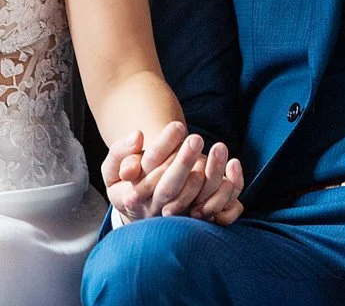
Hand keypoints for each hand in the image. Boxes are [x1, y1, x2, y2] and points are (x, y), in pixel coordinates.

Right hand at [102, 122, 243, 223]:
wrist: (140, 208)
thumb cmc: (125, 181)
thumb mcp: (112, 168)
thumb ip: (120, 152)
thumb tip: (137, 136)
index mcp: (131, 196)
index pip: (148, 171)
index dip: (163, 148)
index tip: (178, 125)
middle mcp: (155, 210)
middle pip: (171, 188)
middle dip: (184, 161)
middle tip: (196, 137)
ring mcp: (176, 218)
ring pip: (195, 202)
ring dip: (211, 175)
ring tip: (219, 148)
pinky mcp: (195, 220)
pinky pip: (217, 212)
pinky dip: (229, 193)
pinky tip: (233, 166)